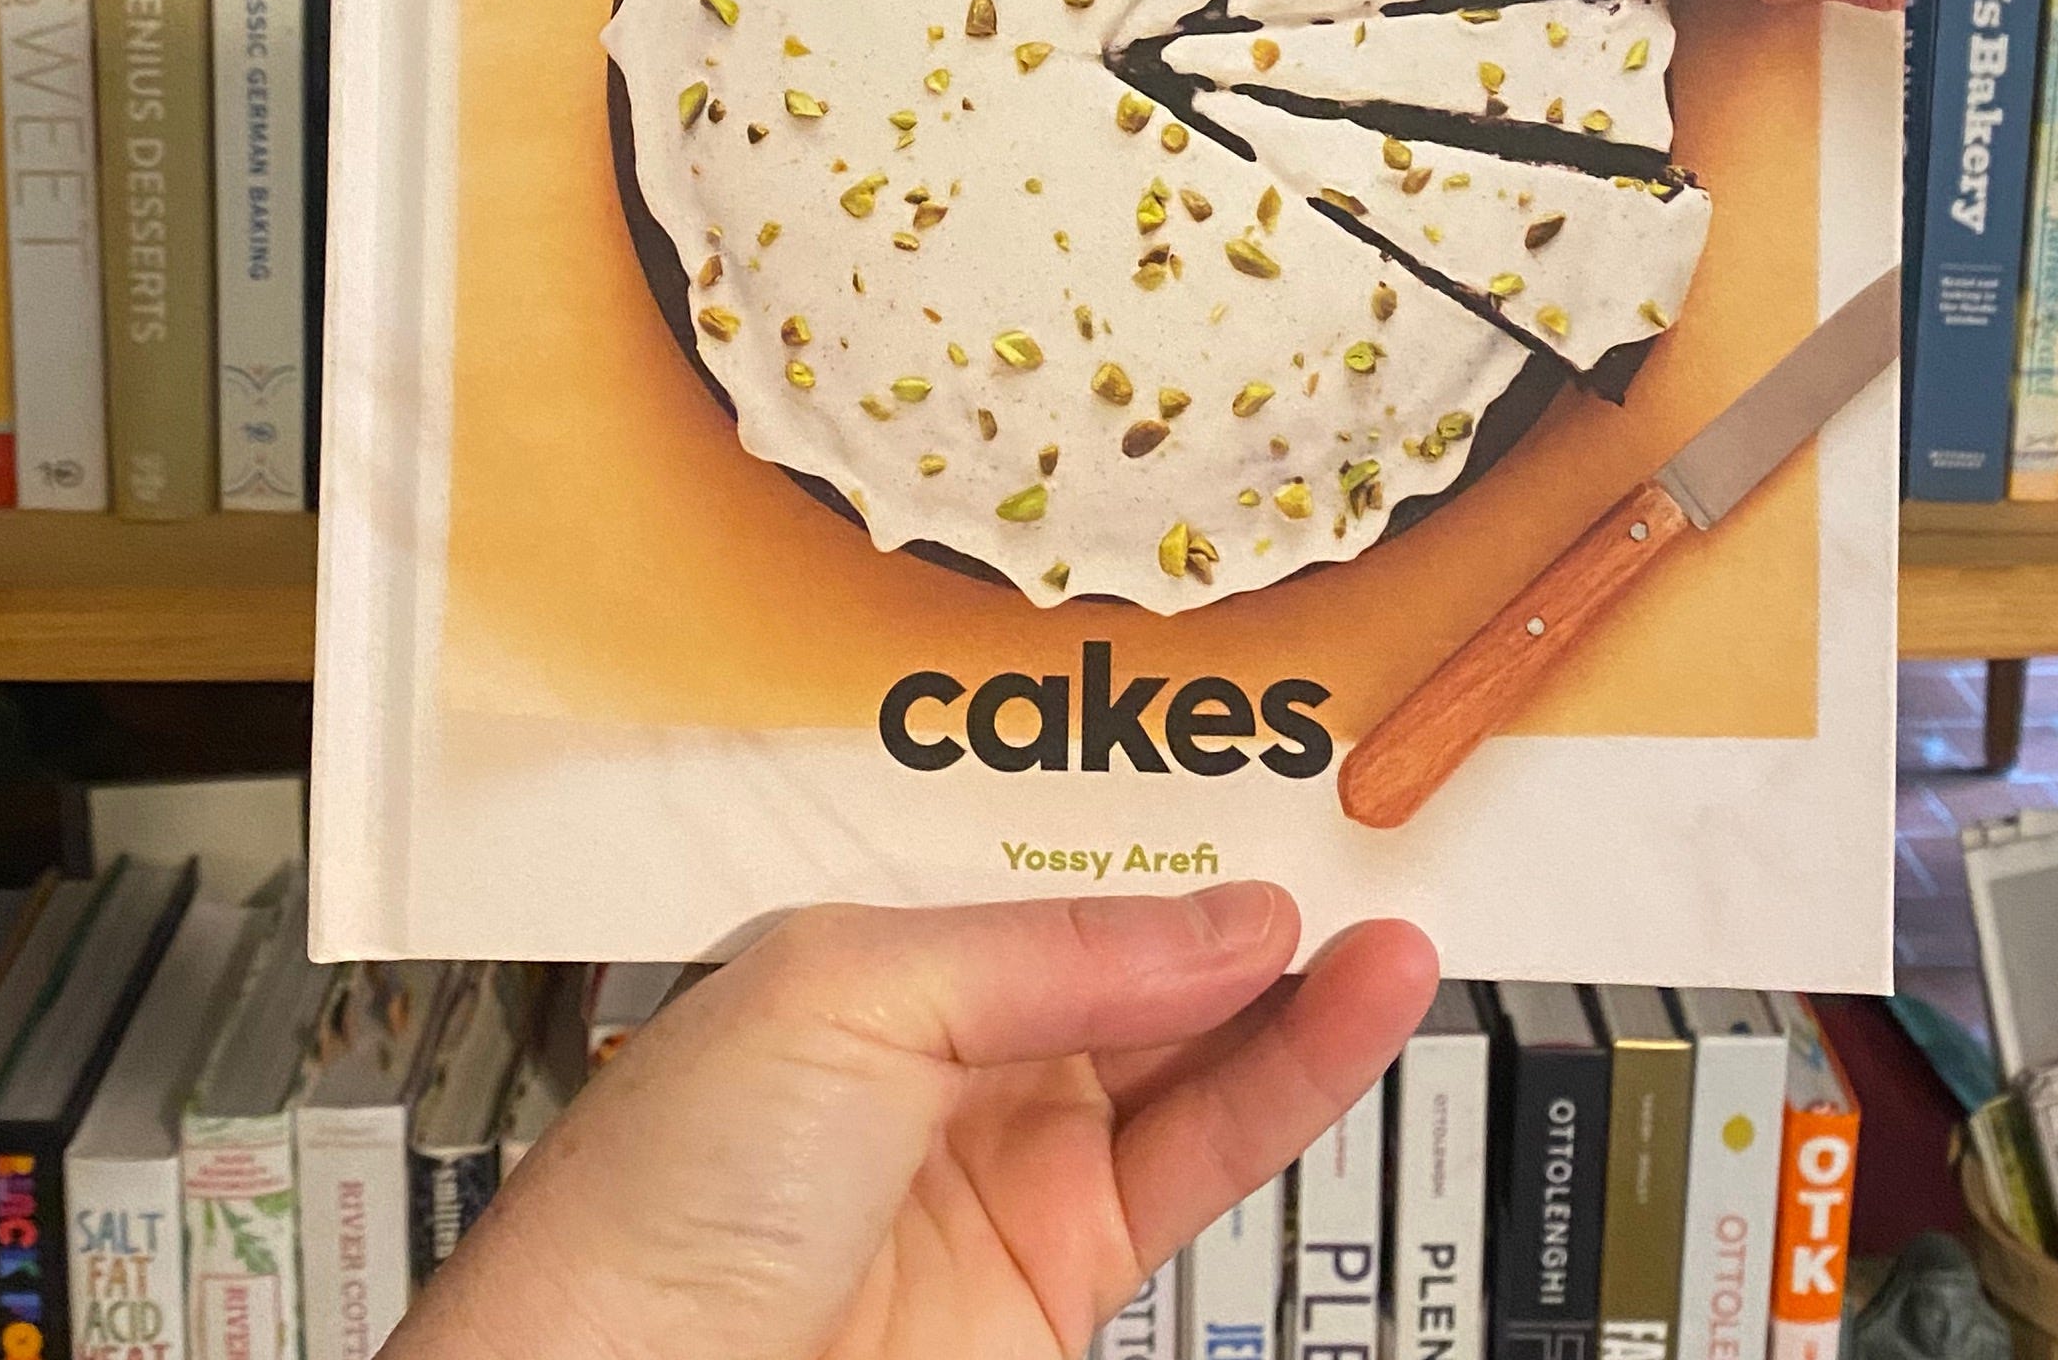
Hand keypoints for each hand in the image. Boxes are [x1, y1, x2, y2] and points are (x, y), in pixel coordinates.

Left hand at [396, 888, 1437, 1359]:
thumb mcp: (847, 999)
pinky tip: (1354, 1008)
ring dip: (1298, 994)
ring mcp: (1010, 1168)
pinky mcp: (1066, 1275)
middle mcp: (945, 1056)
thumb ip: (1050, 956)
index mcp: (868, 959)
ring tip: (1394, 928)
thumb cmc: (663, 1199)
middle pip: (1133, 963)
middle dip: (1242, 904)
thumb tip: (1224, 919)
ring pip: (1191, 1058)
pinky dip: (1294, 1082)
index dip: (1154, 839)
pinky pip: (1206, 1157)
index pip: (1046, 880)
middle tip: (1360, 837)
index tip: (1262, 782)